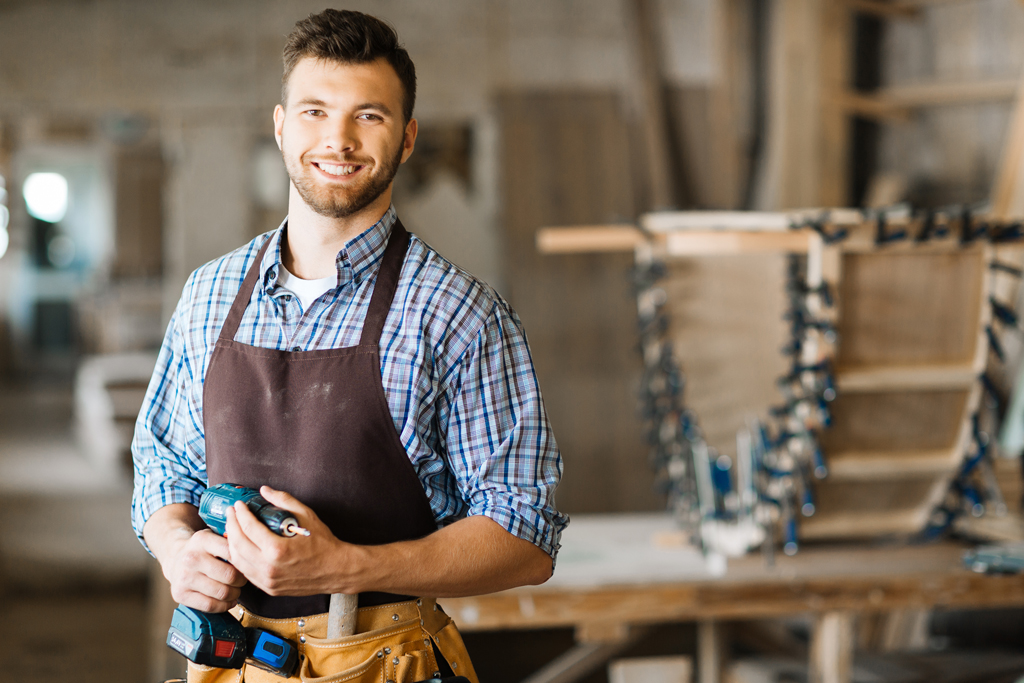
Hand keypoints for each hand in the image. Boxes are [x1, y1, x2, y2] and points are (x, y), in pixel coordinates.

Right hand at [164, 528, 246, 611]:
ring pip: (221, 592)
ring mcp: (184, 577)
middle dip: (242, 581)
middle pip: (230, 576)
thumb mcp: (215, 536)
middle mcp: (191, 558)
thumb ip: (232, 542)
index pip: (233, 553)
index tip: (248, 565)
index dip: (245, 562)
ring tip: (236, 590)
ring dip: (235, 594)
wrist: (175, 557)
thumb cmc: (203, 549)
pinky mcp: (179, 594)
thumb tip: (255, 553)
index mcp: (202, 540)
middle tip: (243, 580)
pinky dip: (224, 606)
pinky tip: (228, 601)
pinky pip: (210, 605)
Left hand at [224, 486, 361, 595]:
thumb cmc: (324, 544)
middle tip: (231, 513)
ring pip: (237, 561)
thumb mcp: (306, 516)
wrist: (337, 570)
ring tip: (234, 529)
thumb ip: (284, 501)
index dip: (240, 514)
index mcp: (277, 550)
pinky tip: (242, 547)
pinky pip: (246, 573)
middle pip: (237, 544)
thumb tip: (265, 490)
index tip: (239, 505)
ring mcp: (268, 581)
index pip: (248, 528)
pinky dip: (240, 558)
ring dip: (232, 543)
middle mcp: (269, 568)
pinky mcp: (269, 588)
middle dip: (231, 525)